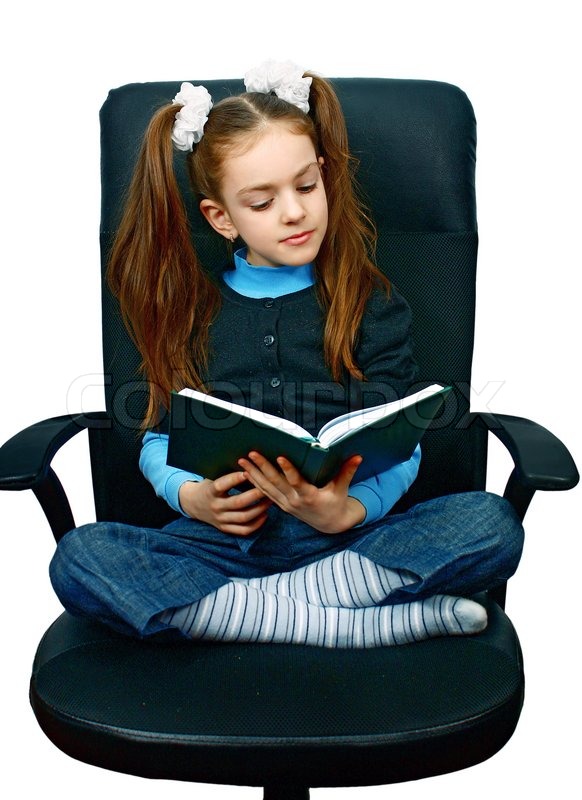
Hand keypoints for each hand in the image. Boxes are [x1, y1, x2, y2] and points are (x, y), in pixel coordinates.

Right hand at [178, 471, 271, 535]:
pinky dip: (256, 524)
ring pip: (244, 517)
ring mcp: (220, 519)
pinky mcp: (225, 528)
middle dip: (255, 494)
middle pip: (238, 503)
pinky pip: (243, 530)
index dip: (234, 479)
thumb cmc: (209, 486)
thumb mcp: (212, 478)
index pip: (221, 485)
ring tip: (270, 499)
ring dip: (260, 509)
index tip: (247, 472)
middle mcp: (215, 506)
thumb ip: (227, 475)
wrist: (193, 504)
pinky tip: (265, 515)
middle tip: (268, 486)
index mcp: (211, 491)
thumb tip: (249, 463)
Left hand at [237, 452, 365, 533]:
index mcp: (310, 496)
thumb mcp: (342, 488)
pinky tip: (245, 472)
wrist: (330, 524)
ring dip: (253, 474)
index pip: (297, 482)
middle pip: (275, 483)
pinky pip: (265, 494)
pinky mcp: (281, 506)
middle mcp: (295, 501)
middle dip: (262, 467)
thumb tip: (358, 456)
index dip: (289, 470)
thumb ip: (347, 471)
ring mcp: (286, 504)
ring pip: (266, 489)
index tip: (280, 457)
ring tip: (242, 460)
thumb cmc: (336, 502)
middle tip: (252, 453)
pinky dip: (254, 483)